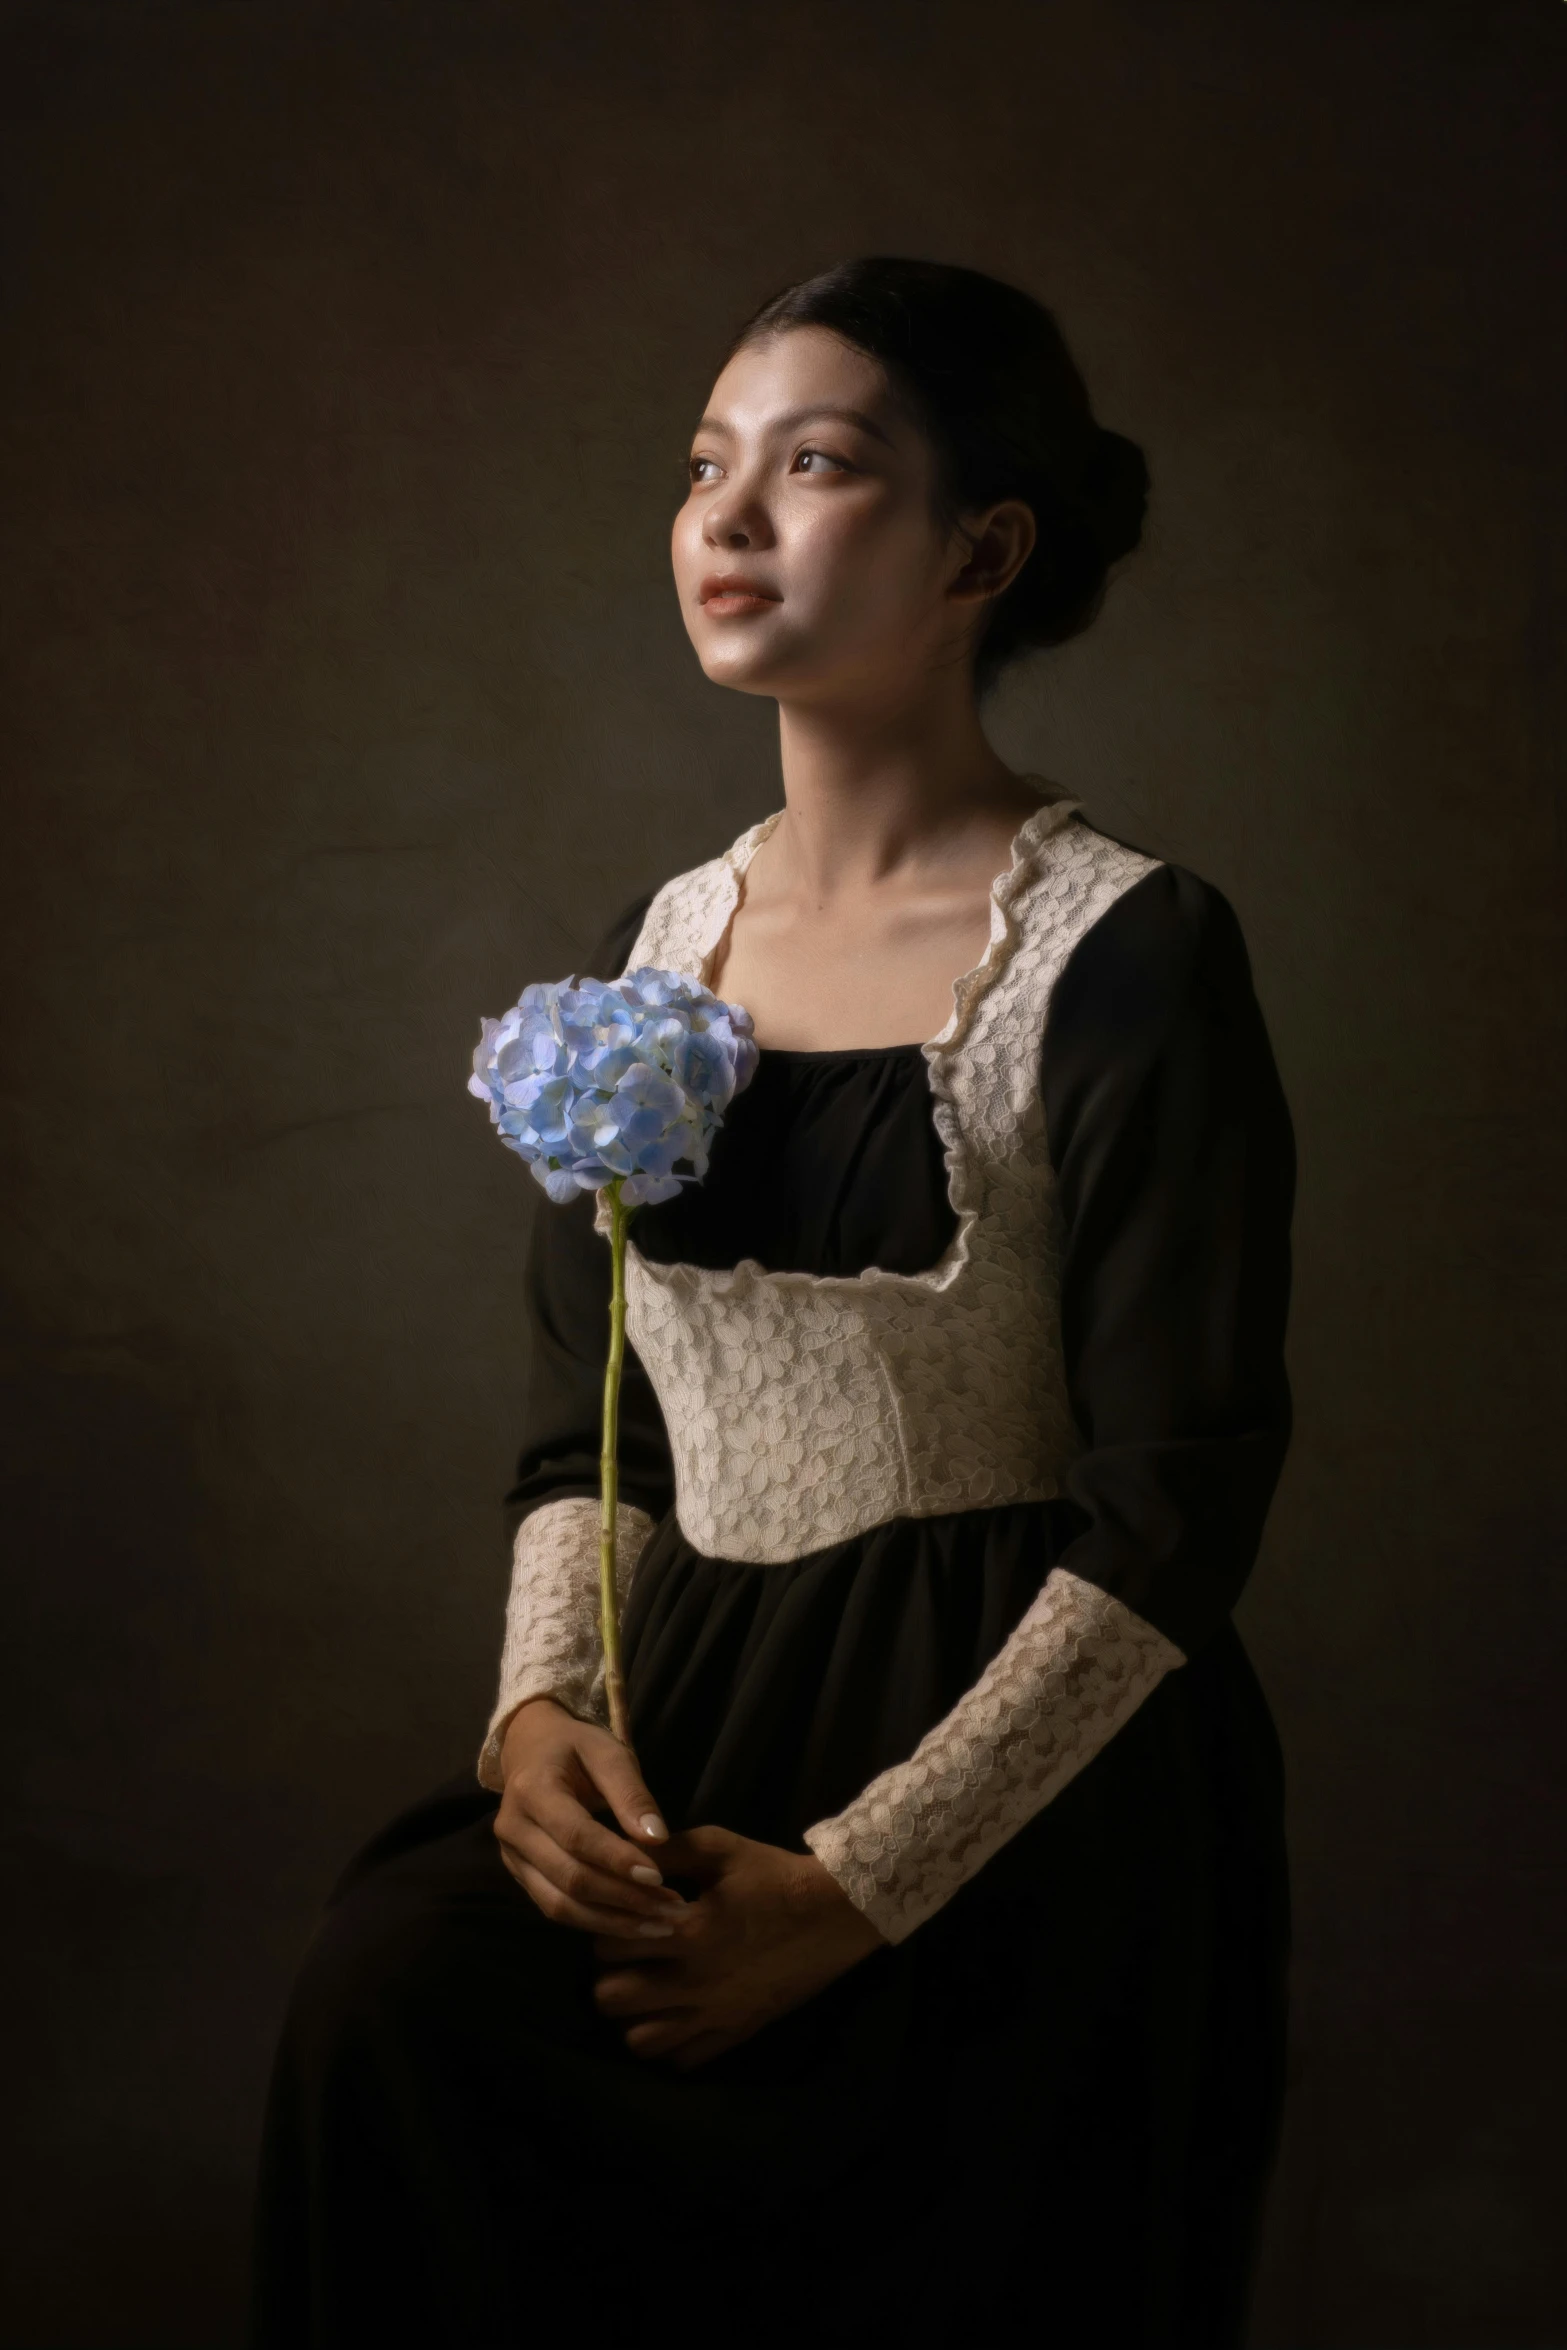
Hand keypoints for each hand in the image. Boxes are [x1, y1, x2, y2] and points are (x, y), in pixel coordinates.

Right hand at [494, 1697, 687, 1935]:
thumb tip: (657, 1838)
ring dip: (612, 1921)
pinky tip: (632, 1923)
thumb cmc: (575, 1747)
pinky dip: (596, 1921)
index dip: (617, 1860)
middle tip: (671, 1908)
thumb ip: (631, 1793)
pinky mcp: (519, 1876)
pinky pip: (555, 1908)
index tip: (659, 1877)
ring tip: (660, 1925)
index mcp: (531, 1790)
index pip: (576, 1836)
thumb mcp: (607, 1752)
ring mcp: (511, 1857)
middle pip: (568, 1878)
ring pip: (559, 1905)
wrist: (531, 1748)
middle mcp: (513, 1829)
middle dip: (623, 1899)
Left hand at [591, 1825, 886, 2068]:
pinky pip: (682, 2059)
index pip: (608, 1946)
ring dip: (635, 2015)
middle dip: (611, 1977)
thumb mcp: (720, 1848)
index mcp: (688, 1932)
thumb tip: (620, 1853)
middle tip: (627, 1959)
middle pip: (612, 2001)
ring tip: (648, 1991)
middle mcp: (695, 1981)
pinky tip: (678, 2013)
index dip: (605, 1931)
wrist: (836, 1911)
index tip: (621, 1921)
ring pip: (640, 2041)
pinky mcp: (736, 2032)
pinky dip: (671, 2041)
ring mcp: (715, 2013)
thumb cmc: (774, 1875)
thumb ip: (668, 1852)